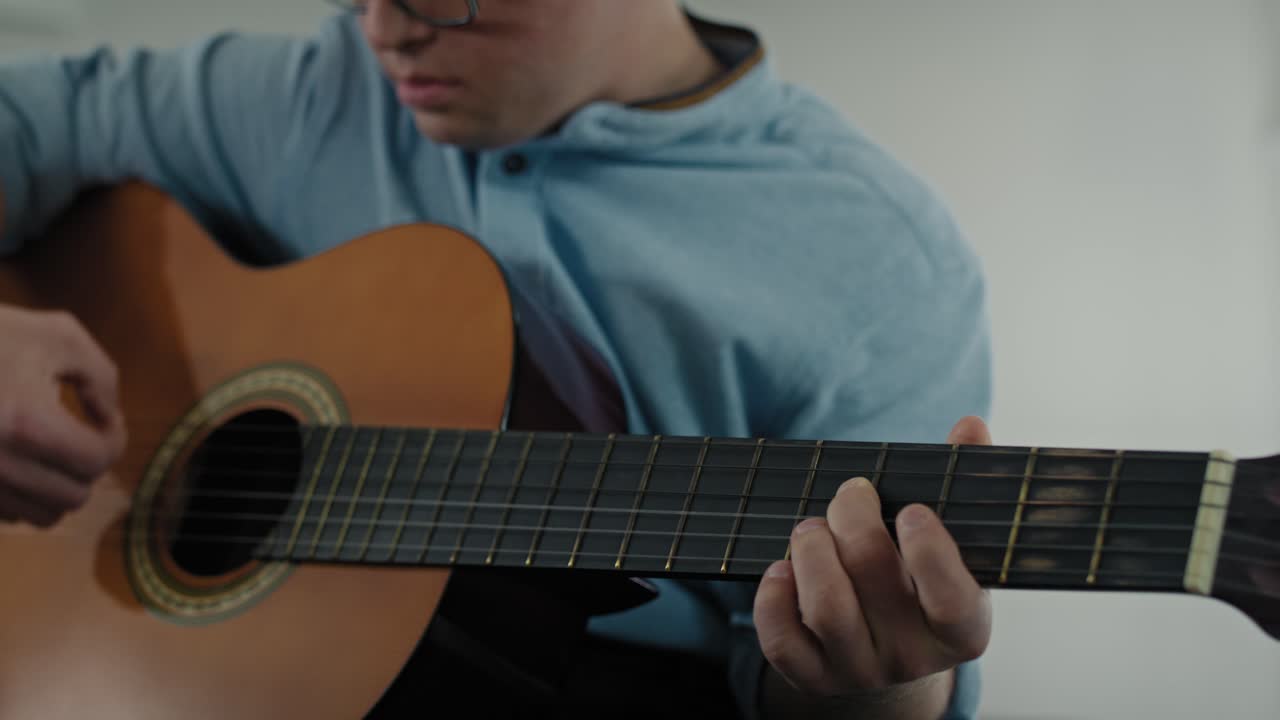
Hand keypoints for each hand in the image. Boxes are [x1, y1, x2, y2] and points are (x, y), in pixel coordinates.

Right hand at [0, 305, 125, 526]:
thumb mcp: (57, 335)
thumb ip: (102, 376)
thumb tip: (109, 418)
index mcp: (24, 424)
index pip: (96, 461)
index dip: (113, 438)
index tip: (104, 418)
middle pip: (74, 496)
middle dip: (87, 465)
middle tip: (81, 434)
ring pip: (44, 516)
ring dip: (59, 486)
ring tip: (54, 450)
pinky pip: (9, 516)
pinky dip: (25, 495)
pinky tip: (20, 458)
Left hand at [753, 416, 992, 717]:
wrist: (892, 648)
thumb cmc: (923, 579)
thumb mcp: (954, 540)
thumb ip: (963, 481)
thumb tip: (970, 426)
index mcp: (962, 626)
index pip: (952, 600)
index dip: (931, 551)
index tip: (911, 509)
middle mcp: (914, 657)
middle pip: (877, 585)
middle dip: (854, 523)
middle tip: (849, 493)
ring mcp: (861, 671)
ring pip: (828, 613)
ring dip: (812, 553)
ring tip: (810, 526)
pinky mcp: (814, 677)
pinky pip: (783, 644)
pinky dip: (772, 600)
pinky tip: (780, 567)